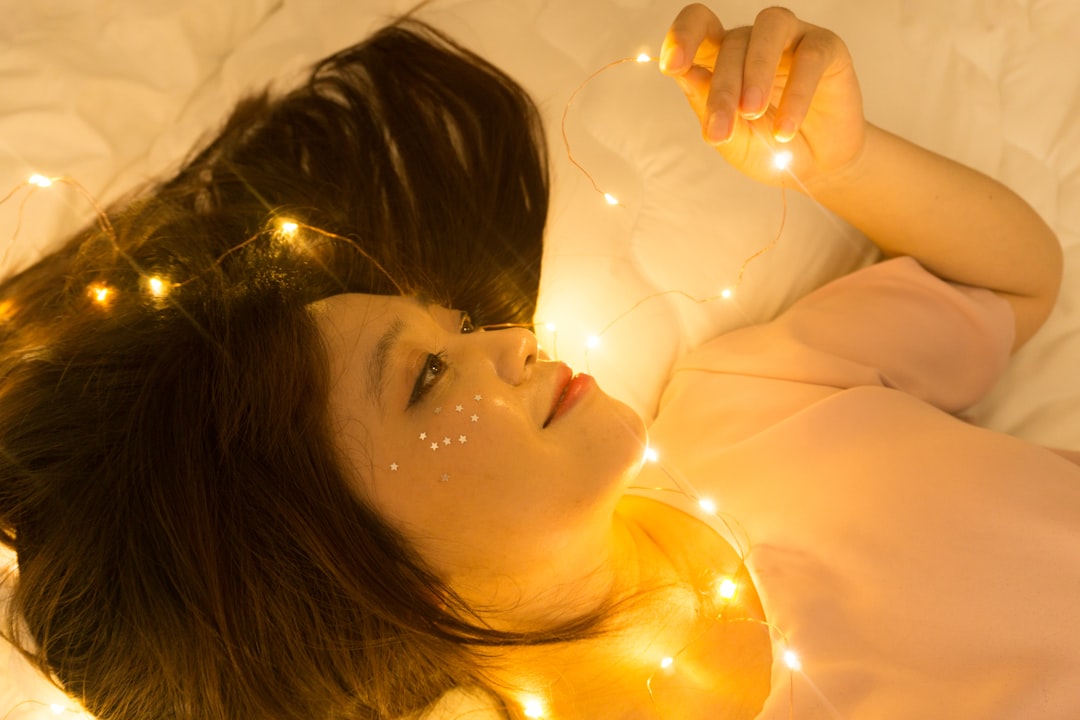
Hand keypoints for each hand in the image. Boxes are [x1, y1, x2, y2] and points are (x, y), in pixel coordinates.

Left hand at [659, 5, 865, 187]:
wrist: (815, 168)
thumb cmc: (766, 148)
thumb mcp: (730, 137)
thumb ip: (708, 106)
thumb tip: (686, 75)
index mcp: (721, 56)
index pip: (698, 24)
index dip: (682, 36)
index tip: (672, 66)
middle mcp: (753, 40)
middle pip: (732, 43)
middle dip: (722, 90)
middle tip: (721, 131)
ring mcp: (791, 38)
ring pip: (768, 30)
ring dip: (756, 71)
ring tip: (751, 112)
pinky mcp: (826, 48)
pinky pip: (810, 58)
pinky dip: (796, 95)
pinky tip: (785, 130)